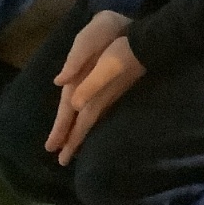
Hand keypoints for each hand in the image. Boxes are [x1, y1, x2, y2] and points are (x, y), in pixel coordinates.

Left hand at [47, 12, 142, 164]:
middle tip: (62, 161)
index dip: (67, 136)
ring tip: (73, 147)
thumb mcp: (106, 66)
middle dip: (73, 142)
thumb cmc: (124, 51)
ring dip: (82, 134)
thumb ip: (91, 85)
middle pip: (85, 124)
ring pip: (92, 120)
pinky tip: (92, 122)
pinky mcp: (116, 89)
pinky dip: (92, 122)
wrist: (148, 43)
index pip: (78, 121)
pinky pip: (99, 113)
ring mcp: (111, 95)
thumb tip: (74, 104)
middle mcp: (103, 99)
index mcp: (96, 94)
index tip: (55, 154)